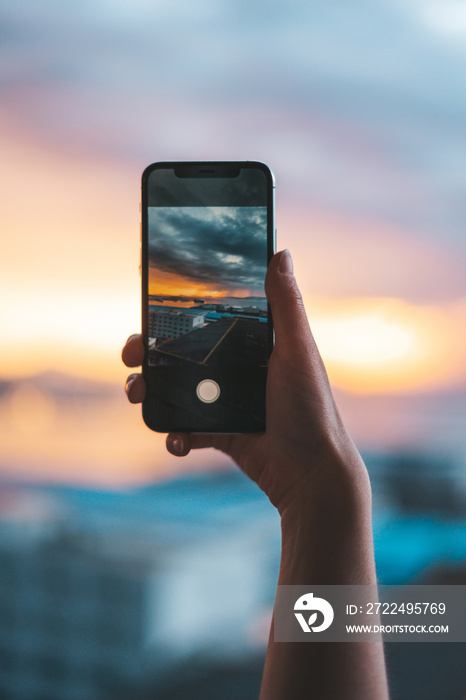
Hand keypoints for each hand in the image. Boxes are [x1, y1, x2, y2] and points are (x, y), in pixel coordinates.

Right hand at [122, 250, 367, 513]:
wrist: (310, 471)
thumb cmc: (311, 406)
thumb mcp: (298, 350)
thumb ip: (287, 304)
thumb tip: (281, 252)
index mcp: (250, 344)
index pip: (206, 317)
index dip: (174, 307)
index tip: (145, 291)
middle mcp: (232, 368)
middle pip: (178, 352)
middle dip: (146, 350)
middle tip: (131, 353)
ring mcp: (221, 401)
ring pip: (172, 388)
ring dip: (147, 390)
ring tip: (138, 395)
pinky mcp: (216, 432)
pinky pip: (183, 429)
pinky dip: (174, 434)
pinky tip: (179, 439)